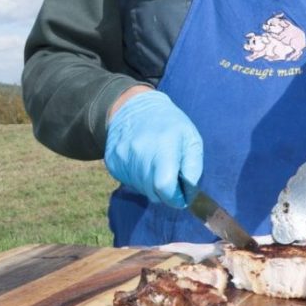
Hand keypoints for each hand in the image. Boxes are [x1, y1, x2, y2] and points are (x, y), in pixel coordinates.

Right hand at [104, 89, 202, 207]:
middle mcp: (140, 152)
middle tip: (169, 176)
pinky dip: (138, 179)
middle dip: (164, 192)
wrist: (135, 107)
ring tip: (155, 165)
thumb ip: (194, 167)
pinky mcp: (112, 162)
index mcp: (163, 146)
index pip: (164, 186)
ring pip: (140, 189)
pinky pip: (128, 182)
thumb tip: (189, 193)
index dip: (175, 197)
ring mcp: (123, 157)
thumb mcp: (191, 138)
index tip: (180, 195)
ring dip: (151, 186)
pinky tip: (142, 163)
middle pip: (152, 192)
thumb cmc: (170, 125)